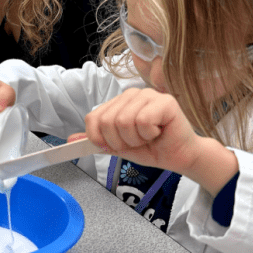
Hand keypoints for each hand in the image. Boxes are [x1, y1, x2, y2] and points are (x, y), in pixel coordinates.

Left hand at [80, 88, 200, 175]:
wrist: (180, 157)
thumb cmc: (152, 148)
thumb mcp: (119, 146)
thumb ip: (98, 141)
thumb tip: (72, 139)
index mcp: (119, 102)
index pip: (94, 117)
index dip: (99, 137)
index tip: (113, 146)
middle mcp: (132, 94)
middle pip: (107, 121)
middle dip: (120, 141)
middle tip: (137, 142)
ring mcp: (148, 95)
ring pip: (124, 121)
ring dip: (136, 139)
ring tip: (149, 137)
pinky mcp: (165, 101)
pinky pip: (142, 121)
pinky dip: (148, 134)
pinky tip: (158, 132)